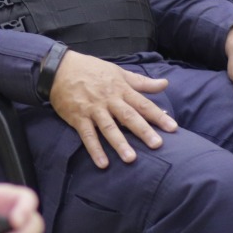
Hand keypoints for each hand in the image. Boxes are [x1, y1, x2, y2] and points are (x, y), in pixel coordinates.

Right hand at [47, 52, 176, 167]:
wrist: (59, 68)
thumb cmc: (91, 69)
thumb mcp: (118, 72)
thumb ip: (141, 82)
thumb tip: (165, 84)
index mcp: (120, 89)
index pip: (142, 103)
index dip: (158, 116)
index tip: (173, 128)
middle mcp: (109, 100)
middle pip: (128, 116)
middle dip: (143, 131)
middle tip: (157, 145)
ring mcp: (93, 109)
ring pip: (108, 128)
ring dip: (119, 143)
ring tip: (131, 159)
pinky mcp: (78, 117)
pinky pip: (88, 135)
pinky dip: (94, 149)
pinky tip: (103, 163)